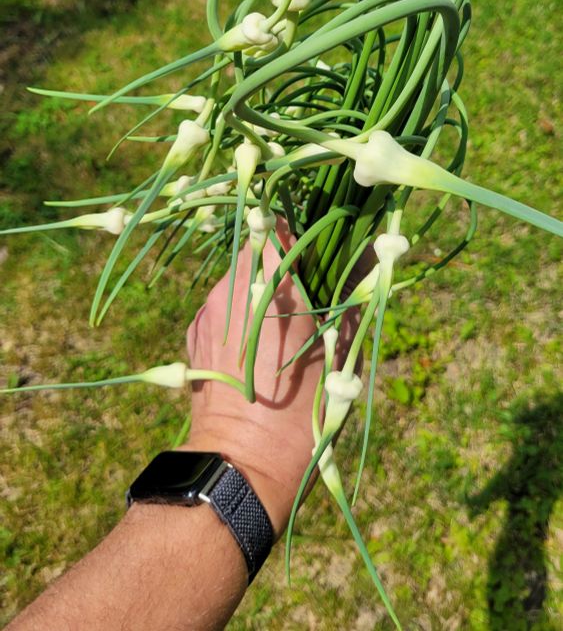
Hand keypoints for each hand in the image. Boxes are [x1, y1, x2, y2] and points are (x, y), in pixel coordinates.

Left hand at [181, 219, 356, 538]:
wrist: (241, 466)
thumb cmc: (301, 411)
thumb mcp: (338, 351)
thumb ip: (351, 294)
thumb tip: (370, 252)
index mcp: (269, 283)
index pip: (282, 225)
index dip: (305, 234)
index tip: (323, 252)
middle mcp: (231, 286)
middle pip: (259, 251)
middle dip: (285, 266)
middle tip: (312, 295)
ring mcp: (208, 310)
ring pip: (240, 279)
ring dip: (263, 290)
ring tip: (286, 327)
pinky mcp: (195, 333)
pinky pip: (224, 306)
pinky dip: (243, 314)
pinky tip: (260, 347)